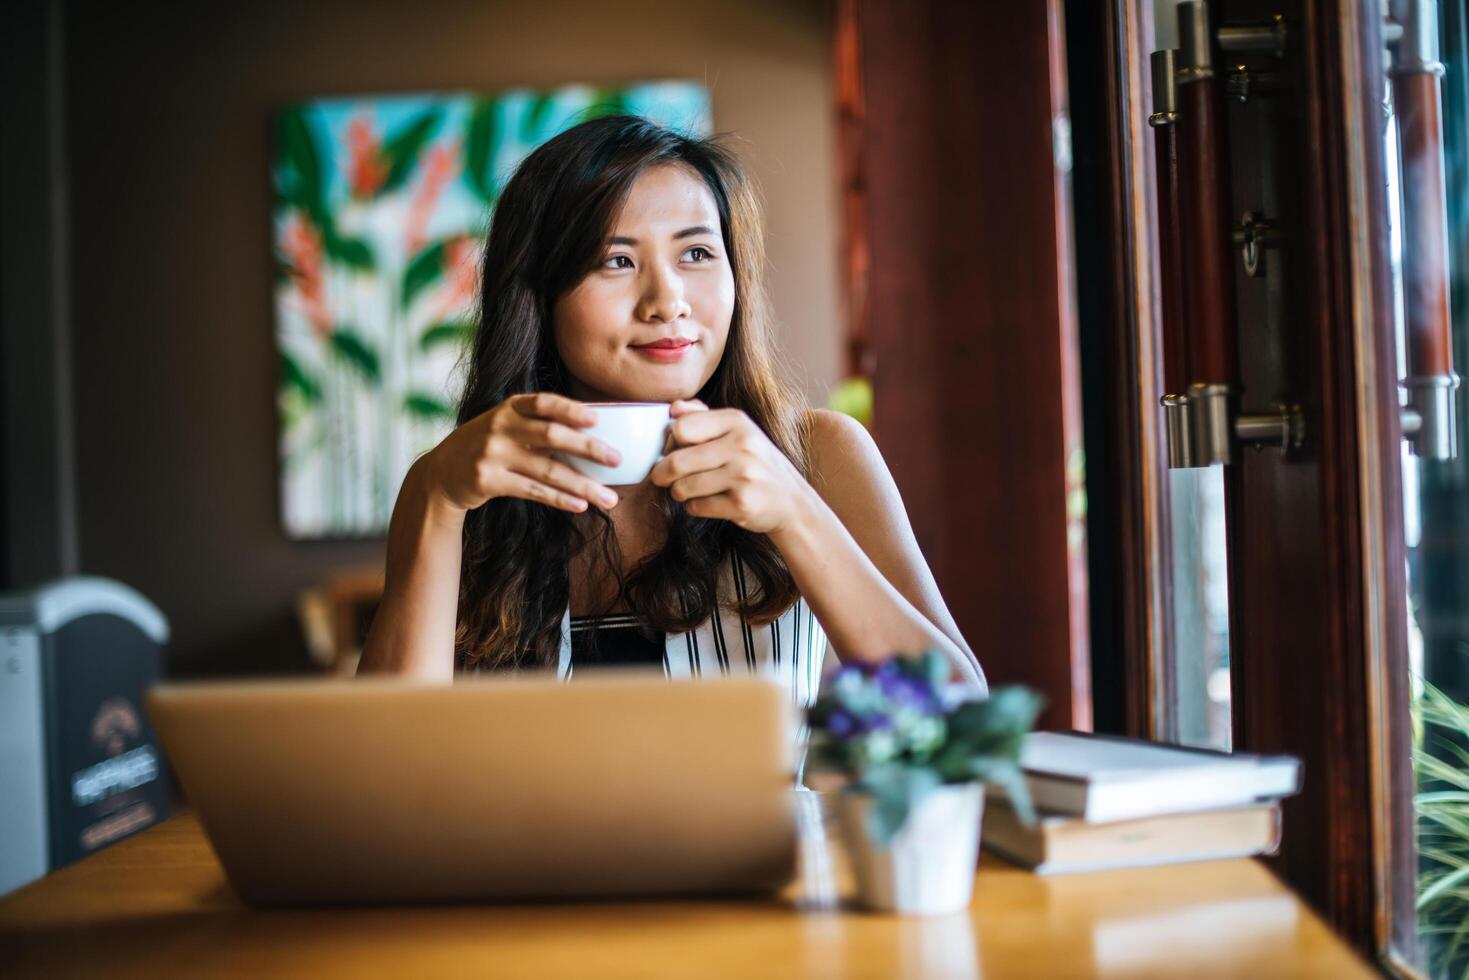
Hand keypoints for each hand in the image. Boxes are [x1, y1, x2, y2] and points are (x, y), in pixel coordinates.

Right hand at [421, 393, 622, 513]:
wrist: (441, 473)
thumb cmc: (486, 446)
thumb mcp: (505, 425)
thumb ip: (538, 425)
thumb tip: (592, 436)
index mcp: (509, 408)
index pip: (544, 403)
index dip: (571, 409)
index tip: (598, 419)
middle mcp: (500, 427)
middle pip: (552, 436)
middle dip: (589, 448)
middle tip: (617, 460)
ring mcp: (492, 454)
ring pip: (548, 471)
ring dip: (583, 485)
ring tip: (609, 498)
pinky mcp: (487, 481)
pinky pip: (533, 491)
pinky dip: (560, 499)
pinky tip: (581, 505)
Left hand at [649, 400, 812, 534]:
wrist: (792, 501)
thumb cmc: (756, 462)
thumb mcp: (738, 431)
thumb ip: (703, 416)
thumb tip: (673, 408)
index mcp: (737, 421)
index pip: (681, 427)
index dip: (669, 442)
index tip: (672, 451)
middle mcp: (742, 446)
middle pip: (677, 461)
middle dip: (661, 473)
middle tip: (662, 478)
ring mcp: (743, 476)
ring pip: (683, 487)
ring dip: (677, 492)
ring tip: (685, 491)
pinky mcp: (741, 505)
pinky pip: (696, 507)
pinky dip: (693, 507)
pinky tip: (706, 502)